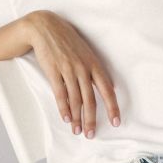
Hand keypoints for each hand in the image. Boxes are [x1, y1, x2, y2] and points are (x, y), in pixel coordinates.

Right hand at [25, 10, 120, 138]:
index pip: (107, 90)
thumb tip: (110, 86)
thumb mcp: (87, 52)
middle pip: (90, 100)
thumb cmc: (68, 40)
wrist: (45, 27)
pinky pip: (60, 93)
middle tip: (91, 134)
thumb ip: (97, 70)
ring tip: (77, 131)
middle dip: (91, 120)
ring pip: (75, 100)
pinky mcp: (53, 71)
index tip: (116, 122)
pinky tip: (66, 118)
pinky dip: (64, 108)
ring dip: (76, 118)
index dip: (112, 108)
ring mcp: (68, 70)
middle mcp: (83, 69)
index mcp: (94, 64)